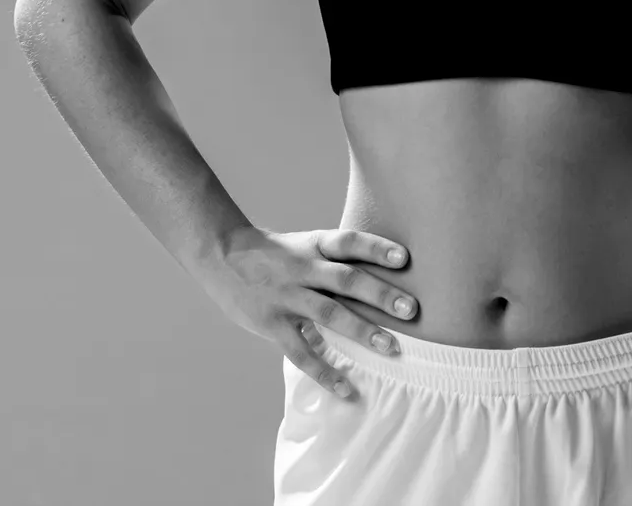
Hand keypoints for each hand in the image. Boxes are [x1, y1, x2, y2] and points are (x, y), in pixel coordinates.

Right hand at [193, 226, 419, 402]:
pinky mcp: (272, 324)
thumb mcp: (303, 245)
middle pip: (345, 279)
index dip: (376, 248)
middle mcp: (302, 269)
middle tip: (411, 309)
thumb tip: (379, 277)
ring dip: (362, 331)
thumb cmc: (273, 253)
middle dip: (379, 294)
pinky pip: (301, 353)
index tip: (405, 258)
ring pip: (328, 314)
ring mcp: (286, 297)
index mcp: (312, 246)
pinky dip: (325, 372)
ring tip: (391, 347)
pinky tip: (347, 389)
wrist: (220, 254)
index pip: (348, 242)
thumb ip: (334, 261)